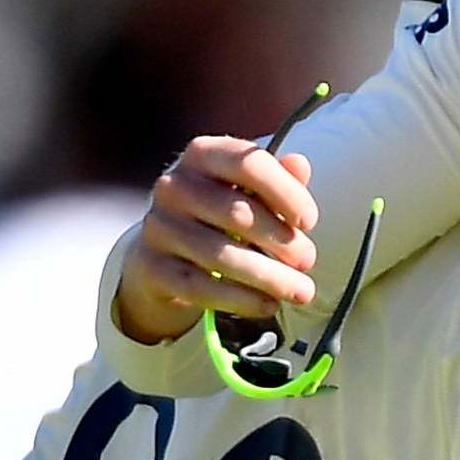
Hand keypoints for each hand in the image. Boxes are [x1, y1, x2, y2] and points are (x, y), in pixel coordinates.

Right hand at [114, 137, 320, 343]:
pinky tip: (269, 305)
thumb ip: (279, 178)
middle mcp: (174, 186)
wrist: (165, 250)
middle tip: (308, 260)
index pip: (249, 163)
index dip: (286, 193)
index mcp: (203, 154)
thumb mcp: (251, 189)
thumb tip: (300, 164)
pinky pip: (200, 287)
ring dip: (270, 277)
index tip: (309, 222)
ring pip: (222, 256)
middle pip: (238, 213)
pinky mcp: (150, 266)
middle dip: (282, 241)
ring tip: (302, 290)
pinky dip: (240, 299)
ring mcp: (158, 226)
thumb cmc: (222, 212)